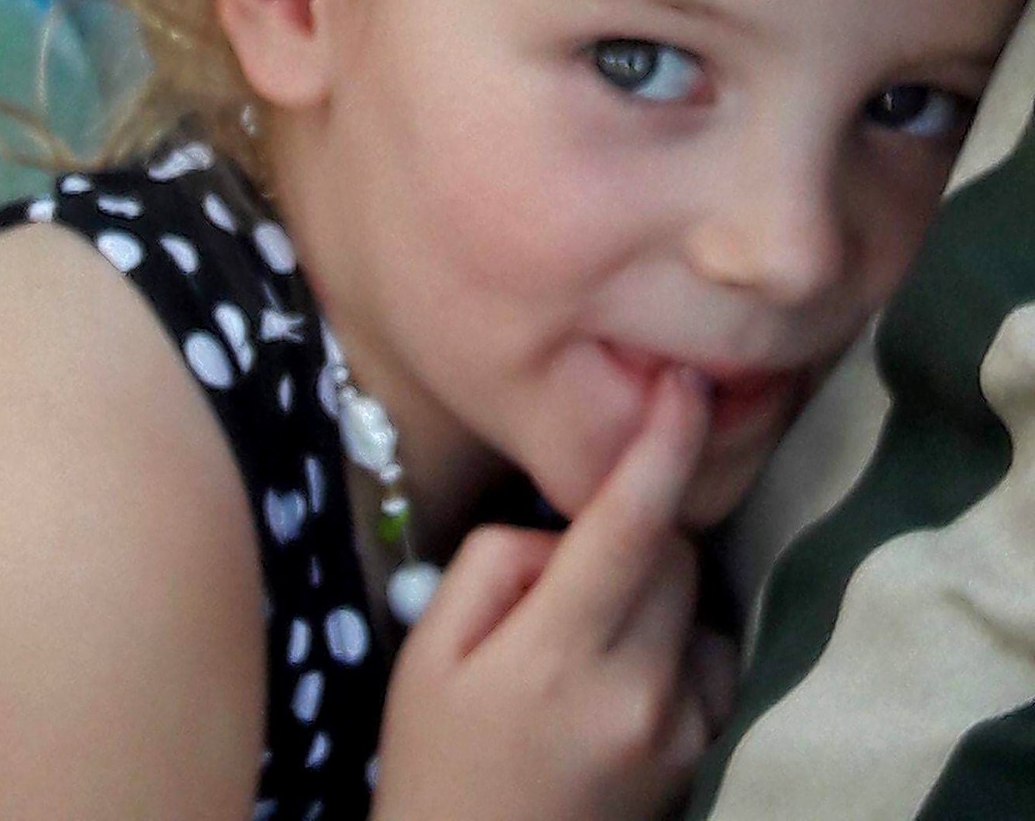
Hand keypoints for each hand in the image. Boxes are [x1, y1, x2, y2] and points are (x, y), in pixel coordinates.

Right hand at [371, 369, 721, 820]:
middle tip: (568, 577)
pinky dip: (681, 644)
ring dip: (659, 591)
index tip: (688, 385)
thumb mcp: (430, 649)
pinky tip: (629, 677)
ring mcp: (680, 732)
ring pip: (700, 602)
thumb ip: (496, 562)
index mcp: (558, 655)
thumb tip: (568, 531)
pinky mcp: (701, 759)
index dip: (664, 445)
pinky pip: (715, 660)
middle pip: (677, 554)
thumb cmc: (436, 759)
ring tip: (596, 639)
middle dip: (636, 533)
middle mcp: (638, 692)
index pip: (631, 525)